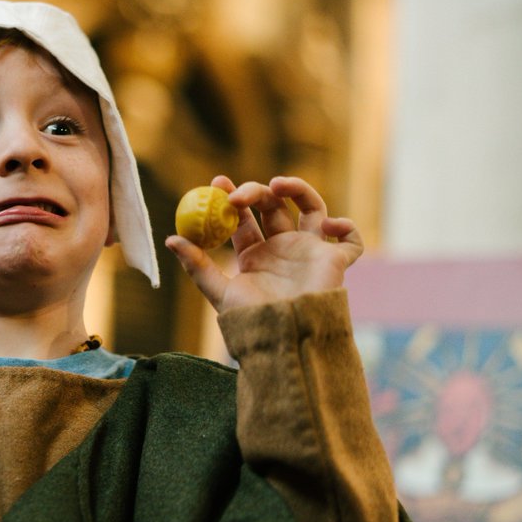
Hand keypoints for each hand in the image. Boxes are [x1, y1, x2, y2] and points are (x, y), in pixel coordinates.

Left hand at [165, 175, 362, 313]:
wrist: (286, 339)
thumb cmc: (252, 320)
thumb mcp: (219, 292)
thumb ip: (197, 266)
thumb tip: (170, 239)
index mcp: (255, 256)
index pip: (244, 219)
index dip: (231, 198)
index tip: (217, 182)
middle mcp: (283, 250)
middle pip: (273, 207)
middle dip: (256, 191)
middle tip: (238, 193)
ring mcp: (310, 252)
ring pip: (312, 208)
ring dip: (298, 189)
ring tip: (277, 185)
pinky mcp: (335, 261)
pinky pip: (351, 241)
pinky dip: (347, 227)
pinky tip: (328, 224)